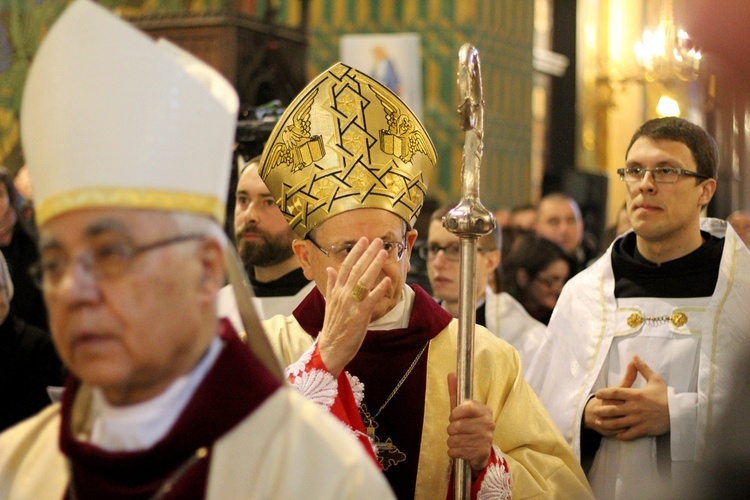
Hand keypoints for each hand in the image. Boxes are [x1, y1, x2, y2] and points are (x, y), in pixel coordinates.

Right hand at [318, 237, 390, 375]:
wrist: (330, 349)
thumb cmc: (333, 327)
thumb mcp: (329, 303)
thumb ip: (331, 285)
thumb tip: (329, 268)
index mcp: (336, 291)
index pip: (345, 266)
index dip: (355, 252)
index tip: (363, 240)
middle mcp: (342, 295)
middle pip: (356, 270)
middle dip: (367, 254)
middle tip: (377, 241)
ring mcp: (351, 305)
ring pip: (363, 280)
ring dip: (374, 265)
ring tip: (383, 253)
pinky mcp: (359, 316)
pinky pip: (370, 300)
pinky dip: (378, 289)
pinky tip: (387, 280)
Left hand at [446, 373, 494, 473]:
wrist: (479, 451)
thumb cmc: (468, 426)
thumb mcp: (461, 410)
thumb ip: (455, 392)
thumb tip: (451, 374)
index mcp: (485, 410)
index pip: (467, 407)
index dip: (455, 413)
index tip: (453, 416)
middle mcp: (489, 424)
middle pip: (456, 426)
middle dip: (451, 429)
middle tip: (456, 431)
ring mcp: (486, 439)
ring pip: (454, 439)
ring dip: (451, 441)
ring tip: (458, 441)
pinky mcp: (481, 453)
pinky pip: (456, 451)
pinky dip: (453, 452)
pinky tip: (459, 450)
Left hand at [591, 355, 669, 440]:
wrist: (679, 412)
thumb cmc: (666, 395)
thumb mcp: (655, 379)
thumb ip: (642, 368)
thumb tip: (634, 356)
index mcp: (636, 395)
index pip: (615, 392)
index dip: (604, 393)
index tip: (597, 394)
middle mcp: (634, 407)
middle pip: (612, 409)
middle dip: (601, 411)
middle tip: (594, 411)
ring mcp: (638, 420)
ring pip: (617, 423)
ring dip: (606, 423)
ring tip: (599, 422)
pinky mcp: (643, 430)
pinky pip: (628, 434)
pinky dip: (621, 434)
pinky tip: (616, 434)